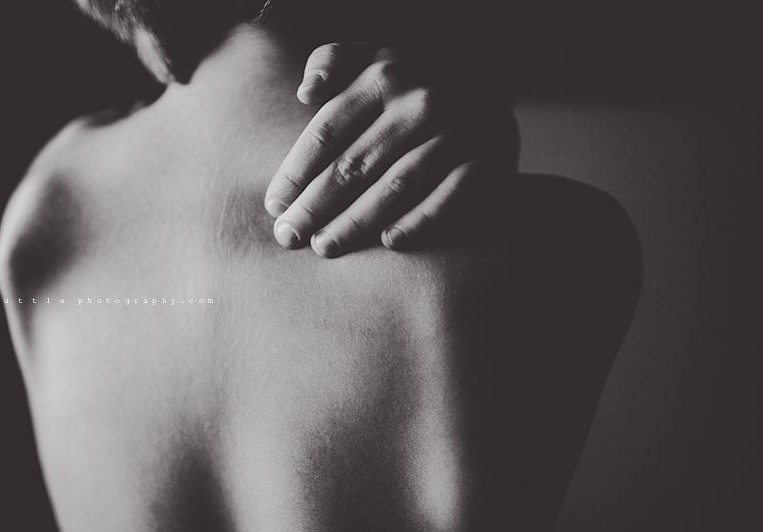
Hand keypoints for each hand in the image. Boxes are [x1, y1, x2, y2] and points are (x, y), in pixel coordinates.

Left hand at [265, 43, 517, 257]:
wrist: (488, 84)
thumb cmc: (410, 81)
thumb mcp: (371, 54)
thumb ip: (332, 61)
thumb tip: (305, 93)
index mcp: (383, 76)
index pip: (328, 131)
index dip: (296, 172)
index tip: (274, 205)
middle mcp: (420, 102)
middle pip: (355, 164)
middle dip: (315, 205)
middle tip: (288, 236)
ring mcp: (456, 132)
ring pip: (396, 186)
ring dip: (356, 221)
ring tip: (324, 246)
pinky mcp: (488, 160)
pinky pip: (450, 198)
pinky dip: (420, 221)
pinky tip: (390, 243)